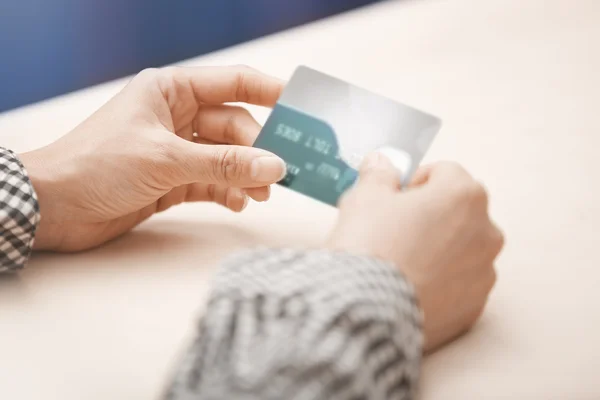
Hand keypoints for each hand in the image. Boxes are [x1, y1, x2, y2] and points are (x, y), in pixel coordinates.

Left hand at [20, 65, 286, 251]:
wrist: (55, 206)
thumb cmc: (98, 164)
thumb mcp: (167, 159)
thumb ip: (224, 164)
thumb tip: (274, 166)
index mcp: (171, 91)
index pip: (231, 84)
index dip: (268, 92)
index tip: (300, 105)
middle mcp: (176, 117)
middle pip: (234, 127)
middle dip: (257, 149)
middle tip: (282, 170)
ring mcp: (175, 150)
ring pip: (225, 157)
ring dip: (245, 174)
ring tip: (263, 193)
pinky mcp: (172, 180)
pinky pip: (212, 182)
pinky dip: (228, 192)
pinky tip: (239, 202)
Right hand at [327, 153, 503, 351]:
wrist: (366, 310)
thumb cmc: (370, 246)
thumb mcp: (364, 198)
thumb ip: (379, 175)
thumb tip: (382, 163)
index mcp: (463, 195)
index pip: (444, 173)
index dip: (414, 182)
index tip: (393, 197)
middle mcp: (486, 231)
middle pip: (458, 211)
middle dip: (432, 215)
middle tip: (395, 229)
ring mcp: (484, 272)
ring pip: (462, 249)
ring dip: (439, 249)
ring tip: (401, 263)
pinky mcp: (474, 307)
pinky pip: (459, 285)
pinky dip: (441, 282)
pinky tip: (409, 287)